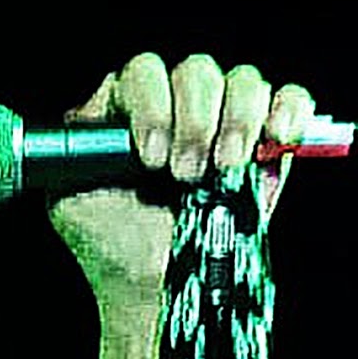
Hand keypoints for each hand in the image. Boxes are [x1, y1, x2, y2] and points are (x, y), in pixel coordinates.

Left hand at [48, 53, 315, 314]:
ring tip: (221, 171)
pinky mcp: (265, 144)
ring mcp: (223, 121)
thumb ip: (71, 153)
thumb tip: (85, 116)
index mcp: (128, 110)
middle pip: (197, 71)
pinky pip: (289, 101)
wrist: (152, 286)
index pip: (143, 73)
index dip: (151, 105)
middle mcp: (177, 105)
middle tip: (184, 175)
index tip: (150, 156)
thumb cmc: (111, 245)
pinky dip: (289, 112)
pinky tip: (276, 137)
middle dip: (194, 120)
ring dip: (237, 121)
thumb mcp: (69, 199)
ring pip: (244, 81)